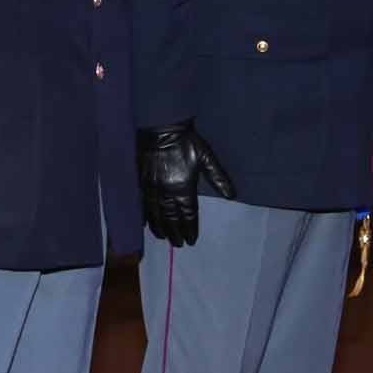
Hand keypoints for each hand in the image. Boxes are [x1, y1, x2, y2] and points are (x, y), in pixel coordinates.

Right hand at [137, 120, 235, 246]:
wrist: (160, 127)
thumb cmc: (186, 142)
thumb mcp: (206, 157)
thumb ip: (218, 177)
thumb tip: (232, 195)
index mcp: (183, 187)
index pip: (188, 214)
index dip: (190, 229)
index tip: (192, 240)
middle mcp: (166, 192)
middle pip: (171, 218)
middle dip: (175, 232)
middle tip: (178, 244)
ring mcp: (152, 188)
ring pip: (155, 214)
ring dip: (160, 228)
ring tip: (164, 238)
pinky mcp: (140, 182)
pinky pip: (141, 204)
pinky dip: (144, 216)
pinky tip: (145, 224)